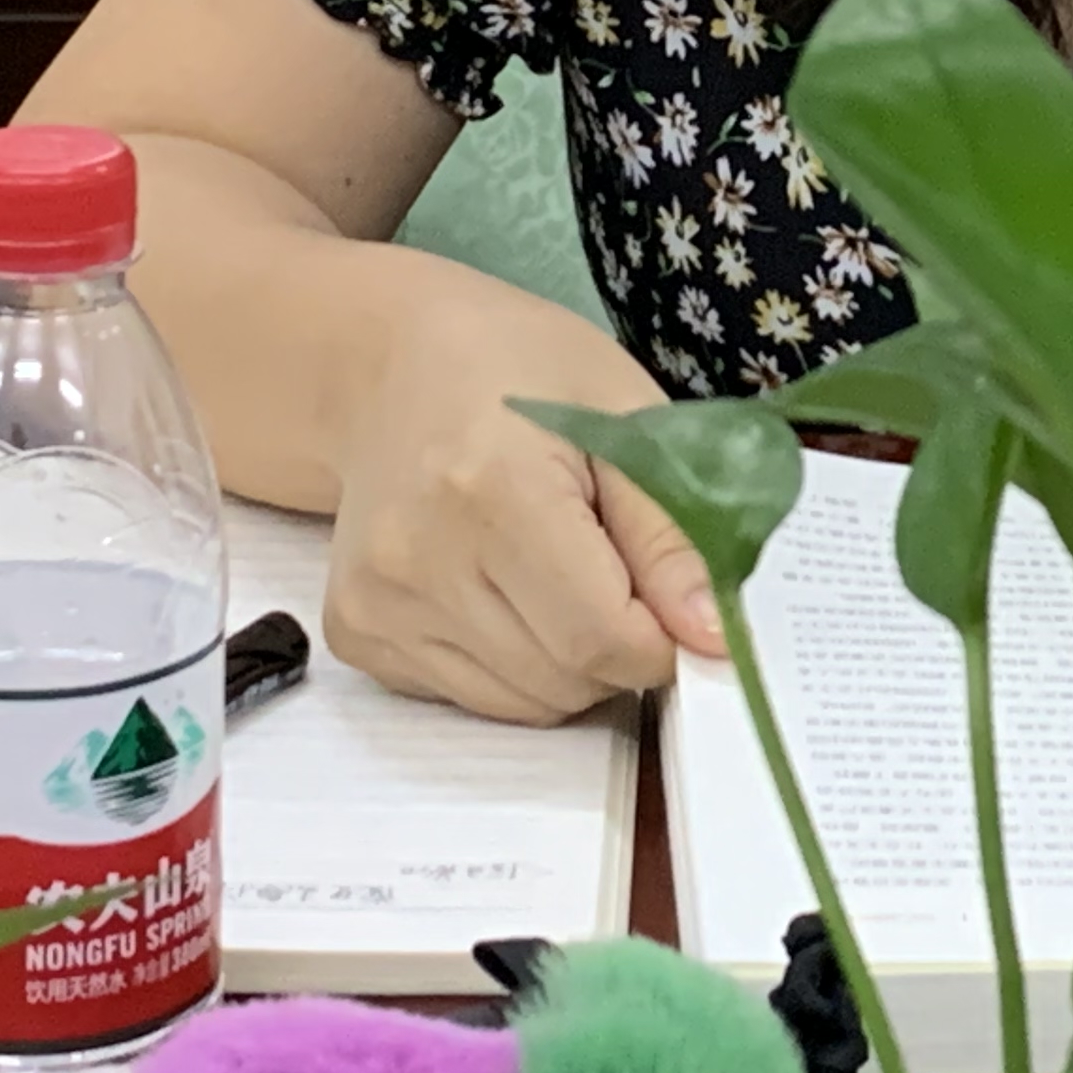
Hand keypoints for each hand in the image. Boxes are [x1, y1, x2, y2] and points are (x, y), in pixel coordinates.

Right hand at [318, 317, 727, 724]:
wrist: (387, 367)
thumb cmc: (516, 371)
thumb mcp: (623, 415)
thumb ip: (672, 532)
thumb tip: (714, 636)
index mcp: (494, 490)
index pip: (602, 638)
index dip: (664, 639)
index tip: (679, 601)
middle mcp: (420, 557)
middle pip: (565, 679)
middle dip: (619, 646)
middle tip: (618, 570)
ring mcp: (379, 603)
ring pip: (523, 704)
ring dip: (569, 663)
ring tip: (558, 571)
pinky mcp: (358, 631)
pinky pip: (472, 698)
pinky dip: (515, 665)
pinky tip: (504, 586)